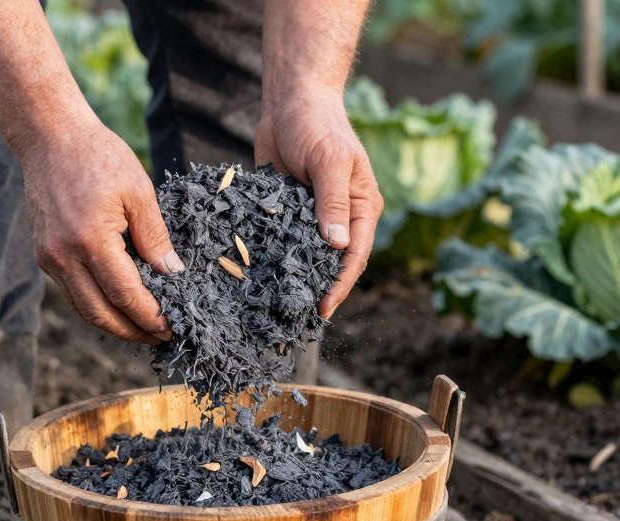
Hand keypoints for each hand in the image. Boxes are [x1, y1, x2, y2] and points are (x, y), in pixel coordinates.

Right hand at [23, 121, 182, 344]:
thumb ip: (155, 238)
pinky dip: (95, 304)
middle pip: (100, 314)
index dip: (149, 317)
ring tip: (140, 327)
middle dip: (132, 331)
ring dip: (112, 324)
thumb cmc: (98, 156)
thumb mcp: (138, 192)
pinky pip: (71, 291)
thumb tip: (172, 275)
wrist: (50, 136)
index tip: (171, 327)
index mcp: (91, 240)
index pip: (125, 295)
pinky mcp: (43, 254)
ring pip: (83, 308)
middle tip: (159, 337)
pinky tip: (116, 304)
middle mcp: (64, 256)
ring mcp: (49, 258)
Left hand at [255, 87, 382, 318]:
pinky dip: (273, 257)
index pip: (354, 255)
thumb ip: (332, 201)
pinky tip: (257, 278)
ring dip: (295, 279)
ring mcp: (313, 215)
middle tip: (296, 319)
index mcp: (362, 207)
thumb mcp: (327, 161)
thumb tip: (337, 243)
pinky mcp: (289, 210)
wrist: (291, 101)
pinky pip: (283, 239)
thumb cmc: (317, 125)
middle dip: (318, 290)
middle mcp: (341, 216)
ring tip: (276, 309)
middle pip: (333, 262)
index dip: (340, 284)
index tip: (322, 309)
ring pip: (306, 255)